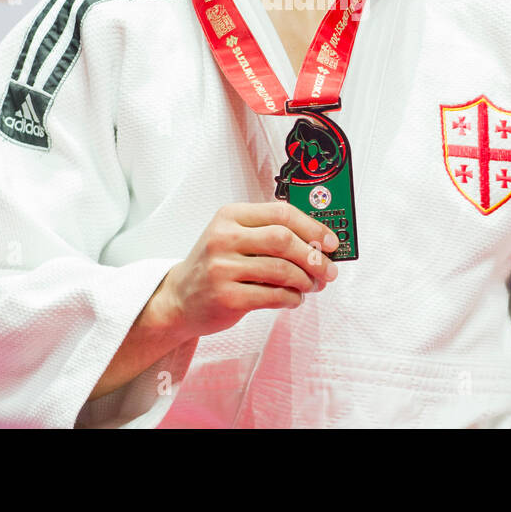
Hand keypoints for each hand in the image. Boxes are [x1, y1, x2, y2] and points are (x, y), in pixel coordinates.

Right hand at [155, 201, 340, 340]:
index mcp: (230, 216)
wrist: (179, 299)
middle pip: (283, 239)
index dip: (312, 227)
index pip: (281, 212)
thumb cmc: (215, 266)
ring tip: (311, 286)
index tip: (331, 241)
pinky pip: (273, 295)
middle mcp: (224, 238)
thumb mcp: (234, 237)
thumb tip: (318, 241)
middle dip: (314, 256)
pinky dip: (291, 298)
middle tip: (328, 270)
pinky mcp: (226, 296)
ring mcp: (222, 267)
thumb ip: (268, 233)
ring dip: (305, 280)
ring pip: (281, 270)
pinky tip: (293, 298)